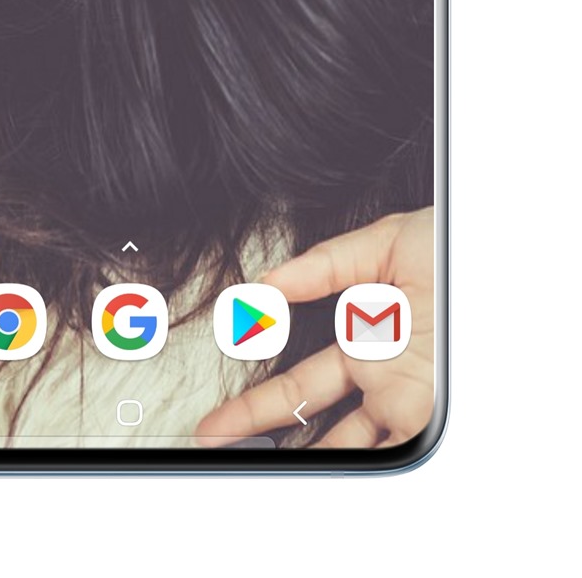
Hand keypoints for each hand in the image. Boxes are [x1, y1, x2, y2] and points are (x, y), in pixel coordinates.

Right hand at [196, 207, 434, 449]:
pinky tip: (324, 469)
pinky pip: (391, 449)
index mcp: (361, 338)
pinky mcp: (427, 411)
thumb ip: (324, 264)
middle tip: (215, 444)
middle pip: (308, 415)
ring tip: (258, 468)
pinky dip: (357, 464)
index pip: (299, 378)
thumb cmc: (452, 250)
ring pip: (343, 442)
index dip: (260, 399)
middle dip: (258, 431)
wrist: (498, 261)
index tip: (222, 416)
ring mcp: (400, 398)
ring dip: (303, 457)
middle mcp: (376, 376)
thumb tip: (270, 283)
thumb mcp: (384, 243)